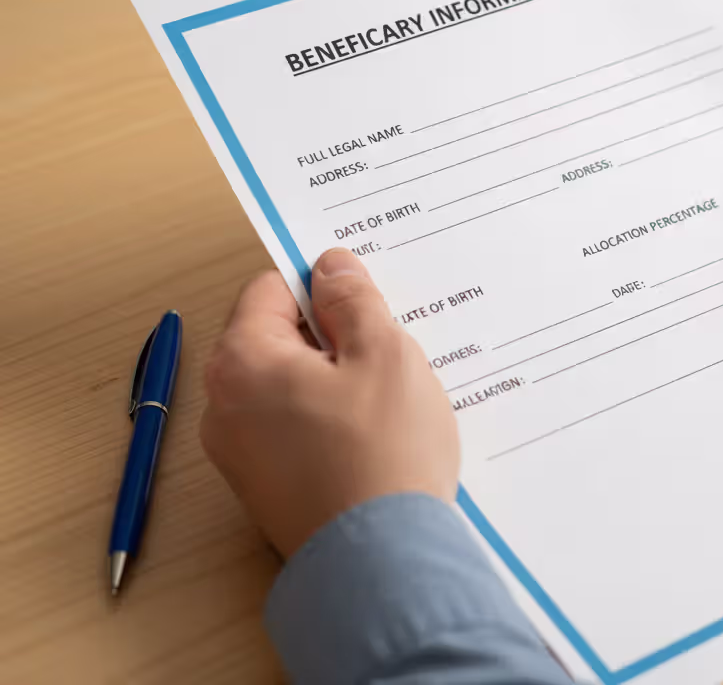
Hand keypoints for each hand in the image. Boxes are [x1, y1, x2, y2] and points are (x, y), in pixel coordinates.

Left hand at [202, 248, 458, 557]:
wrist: (384, 564)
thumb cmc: (383, 452)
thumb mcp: (383, 352)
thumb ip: (353, 299)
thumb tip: (330, 267)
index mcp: (242, 362)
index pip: (271, 290)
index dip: (322, 286)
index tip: (365, 301)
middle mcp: (224, 408)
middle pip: (278, 341)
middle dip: (332, 338)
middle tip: (388, 353)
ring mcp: (241, 456)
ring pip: (291, 390)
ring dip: (337, 384)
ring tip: (389, 403)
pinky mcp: (267, 492)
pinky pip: (296, 434)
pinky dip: (332, 427)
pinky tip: (376, 441)